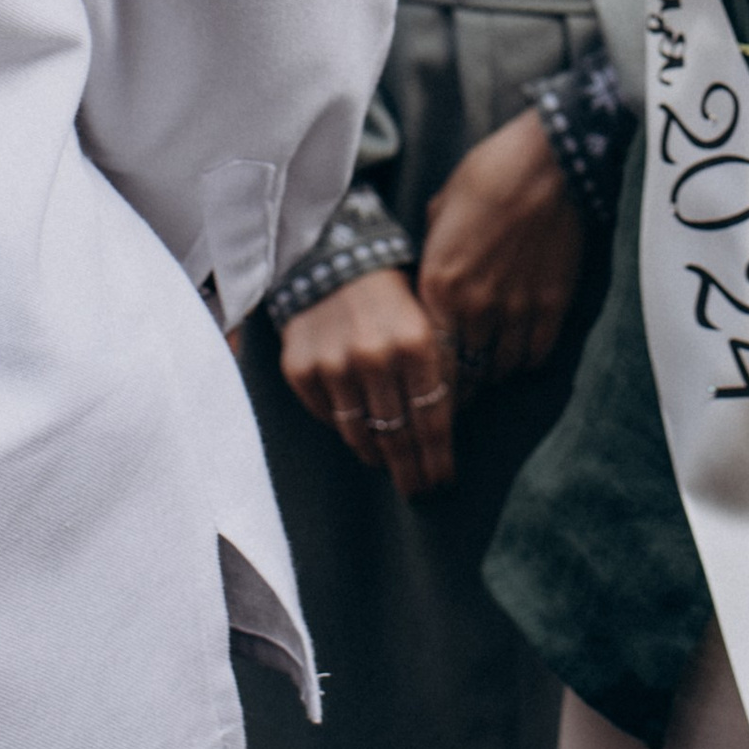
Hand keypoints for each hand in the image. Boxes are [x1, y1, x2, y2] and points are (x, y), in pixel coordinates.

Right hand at [278, 268, 456, 499]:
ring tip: (390, 466)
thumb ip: (437, 368)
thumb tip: (446, 429)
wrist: (331, 258)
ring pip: (360, 436)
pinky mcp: (302, 370)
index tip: (443, 481)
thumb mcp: (426, 318)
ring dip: (377, 457)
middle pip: (397, 438)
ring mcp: (334, 365)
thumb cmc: (391, 293)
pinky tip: (359, 433)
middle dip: (411, 472)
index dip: (438, 458)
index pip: (432, 420)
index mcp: (416, 341)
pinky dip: (345, 430)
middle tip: (420, 490)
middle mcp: (374, 356)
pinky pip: (328, 419)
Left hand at [417, 107, 587, 398]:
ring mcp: (516, 310)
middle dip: (460, 381)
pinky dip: (527, 359)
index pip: (427, 355)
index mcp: (439, 284)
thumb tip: (431, 271)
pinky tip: (522, 352)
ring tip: (489, 368)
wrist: (545, 161)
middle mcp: (474, 307)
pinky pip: (536, 353)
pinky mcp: (553, 305)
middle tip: (459, 383)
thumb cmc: (487, 174)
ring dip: (493, 371)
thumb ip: (432, 252)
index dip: (427, 375)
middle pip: (463, 371)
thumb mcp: (440, 210)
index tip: (427, 382)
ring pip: (500, 368)